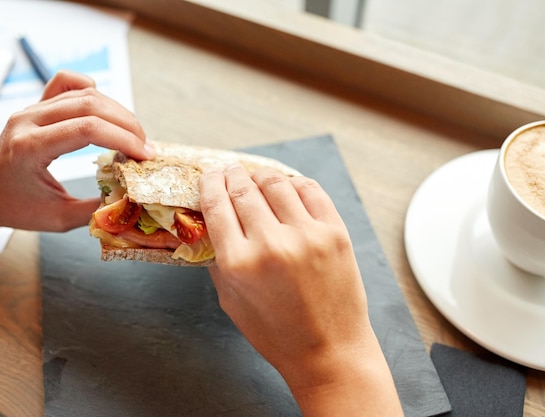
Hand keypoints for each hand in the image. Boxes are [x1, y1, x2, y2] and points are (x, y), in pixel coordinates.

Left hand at [0, 70, 153, 231]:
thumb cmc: (16, 208)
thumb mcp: (59, 218)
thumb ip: (96, 209)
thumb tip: (132, 197)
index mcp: (29, 147)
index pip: (87, 129)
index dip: (123, 139)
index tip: (145, 156)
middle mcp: (28, 120)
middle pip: (90, 105)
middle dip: (127, 125)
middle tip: (145, 147)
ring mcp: (30, 108)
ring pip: (84, 93)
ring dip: (117, 111)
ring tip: (134, 135)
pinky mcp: (36, 106)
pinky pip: (67, 84)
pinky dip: (92, 91)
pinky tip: (106, 109)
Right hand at [199, 164, 402, 415]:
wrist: (329, 351)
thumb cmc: (276, 333)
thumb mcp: (231, 301)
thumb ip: (219, 260)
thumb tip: (211, 224)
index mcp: (240, 263)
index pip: (217, 205)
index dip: (210, 183)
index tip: (209, 174)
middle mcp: (272, 244)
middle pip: (244, 189)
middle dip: (232, 175)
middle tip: (230, 170)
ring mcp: (308, 235)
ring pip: (277, 183)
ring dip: (261, 175)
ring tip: (256, 176)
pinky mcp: (335, 233)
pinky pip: (311, 191)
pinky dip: (294, 183)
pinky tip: (288, 186)